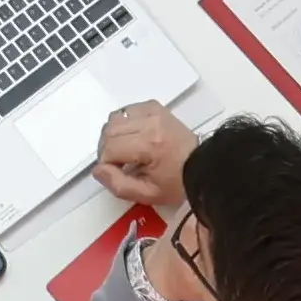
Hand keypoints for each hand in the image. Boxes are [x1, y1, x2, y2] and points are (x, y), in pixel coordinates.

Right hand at [85, 100, 198, 219]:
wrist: (202, 166)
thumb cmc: (177, 183)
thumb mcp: (147, 194)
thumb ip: (118, 185)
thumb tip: (98, 169)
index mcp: (149, 145)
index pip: (109, 149)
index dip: (107, 164)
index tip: (117, 173)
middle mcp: (150, 123)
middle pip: (109, 131)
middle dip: (107, 149)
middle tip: (119, 163)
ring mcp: (153, 112)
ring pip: (115, 118)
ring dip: (114, 135)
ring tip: (126, 150)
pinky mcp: (155, 107)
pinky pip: (128, 110)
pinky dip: (124, 123)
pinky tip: (133, 137)